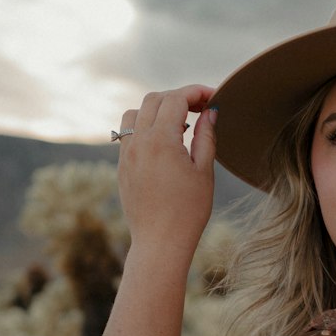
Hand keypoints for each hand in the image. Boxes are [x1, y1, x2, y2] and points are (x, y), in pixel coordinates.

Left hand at [115, 86, 217, 261]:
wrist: (160, 242)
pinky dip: (145, 126)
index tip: (214, 96)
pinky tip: (164, 141)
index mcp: (161, 140)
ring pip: (135, 113)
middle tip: (201, 107)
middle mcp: (139, 142)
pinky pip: (128, 133)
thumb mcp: (204, 171)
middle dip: (179, 97)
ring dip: (157, 109)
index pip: (176, 99)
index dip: (197, 92)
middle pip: (155, 99)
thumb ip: (206, 136)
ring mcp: (126, 154)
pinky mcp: (122, 166)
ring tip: (179, 122)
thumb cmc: (188, 211)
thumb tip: (210, 112)